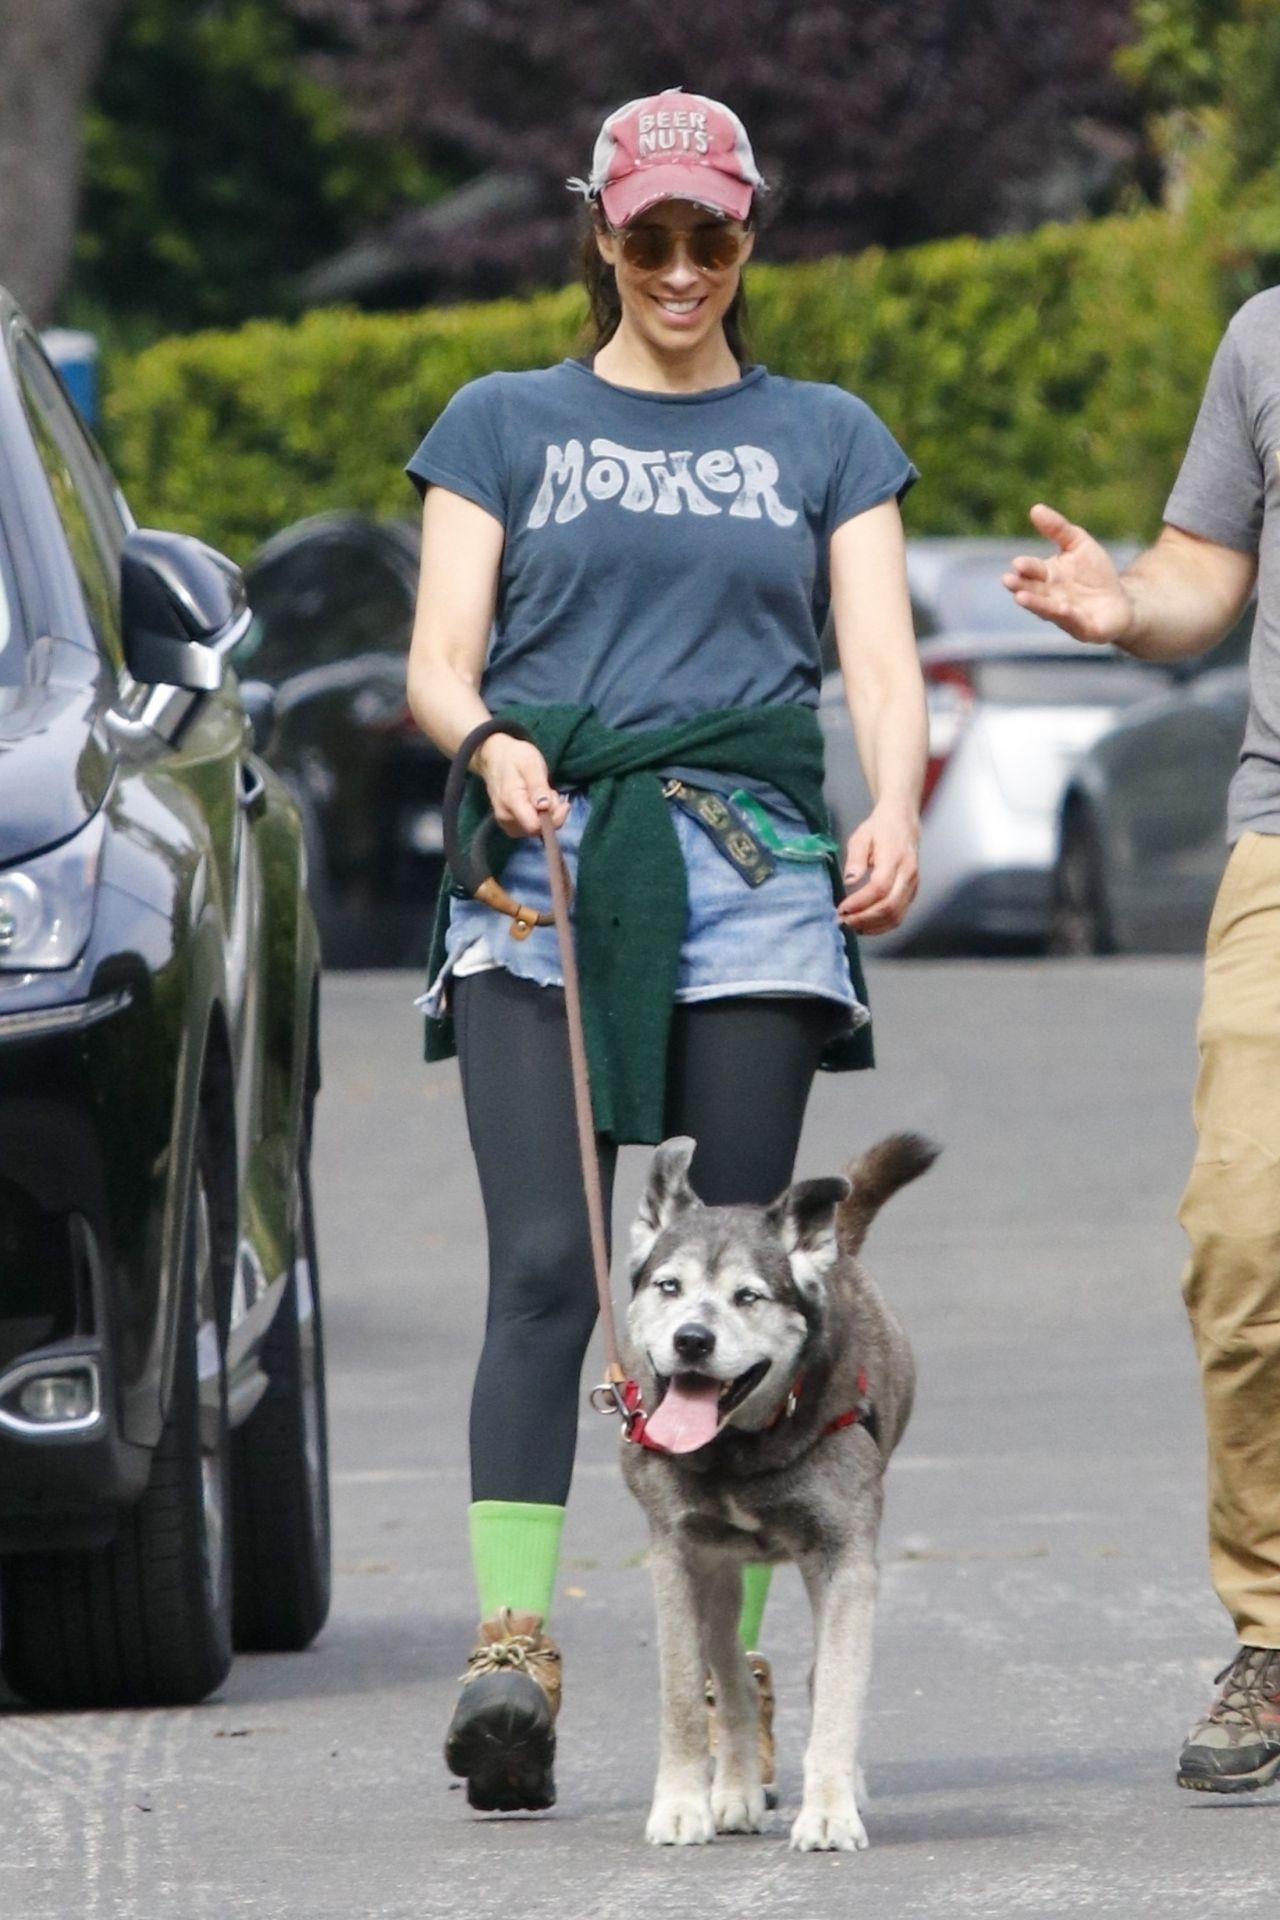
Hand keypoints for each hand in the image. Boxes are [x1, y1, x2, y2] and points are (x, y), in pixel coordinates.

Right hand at [474, 735, 569, 836]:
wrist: (495, 756)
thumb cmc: (515, 757)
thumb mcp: (531, 764)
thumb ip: (538, 787)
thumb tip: (544, 807)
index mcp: (510, 802)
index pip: (535, 826)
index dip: (553, 818)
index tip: (562, 803)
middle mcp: (505, 818)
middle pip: (537, 830)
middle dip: (551, 814)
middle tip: (550, 792)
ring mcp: (505, 823)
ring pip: (535, 830)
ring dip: (546, 815)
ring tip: (543, 794)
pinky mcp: (508, 824)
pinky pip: (529, 828)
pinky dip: (538, 817)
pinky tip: (538, 802)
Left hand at [839, 800, 918, 934]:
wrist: (904, 822)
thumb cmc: (879, 829)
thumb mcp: (861, 836)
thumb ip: (855, 858)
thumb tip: (850, 880)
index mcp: (894, 858)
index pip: (879, 888)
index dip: (860, 903)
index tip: (841, 909)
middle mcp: (907, 874)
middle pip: (889, 906)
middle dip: (864, 918)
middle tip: (843, 921)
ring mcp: (913, 885)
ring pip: (896, 915)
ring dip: (873, 926)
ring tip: (852, 925)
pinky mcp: (912, 892)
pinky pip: (900, 915)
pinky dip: (882, 925)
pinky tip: (865, 925)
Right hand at [1002, 504, 1135, 645]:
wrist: (1120, 601)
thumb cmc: (1095, 573)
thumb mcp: (1079, 544)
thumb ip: (1058, 528)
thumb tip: (1035, 508)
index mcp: (1046, 577)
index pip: (1031, 571)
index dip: (1025, 568)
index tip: (1017, 563)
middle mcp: (1049, 597)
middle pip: (1032, 591)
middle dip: (1021, 587)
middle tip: (1008, 580)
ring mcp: (1063, 615)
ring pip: (1046, 609)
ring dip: (1035, 604)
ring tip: (1021, 598)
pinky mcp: (1082, 628)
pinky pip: (1073, 622)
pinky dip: (1067, 616)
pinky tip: (1063, 608)